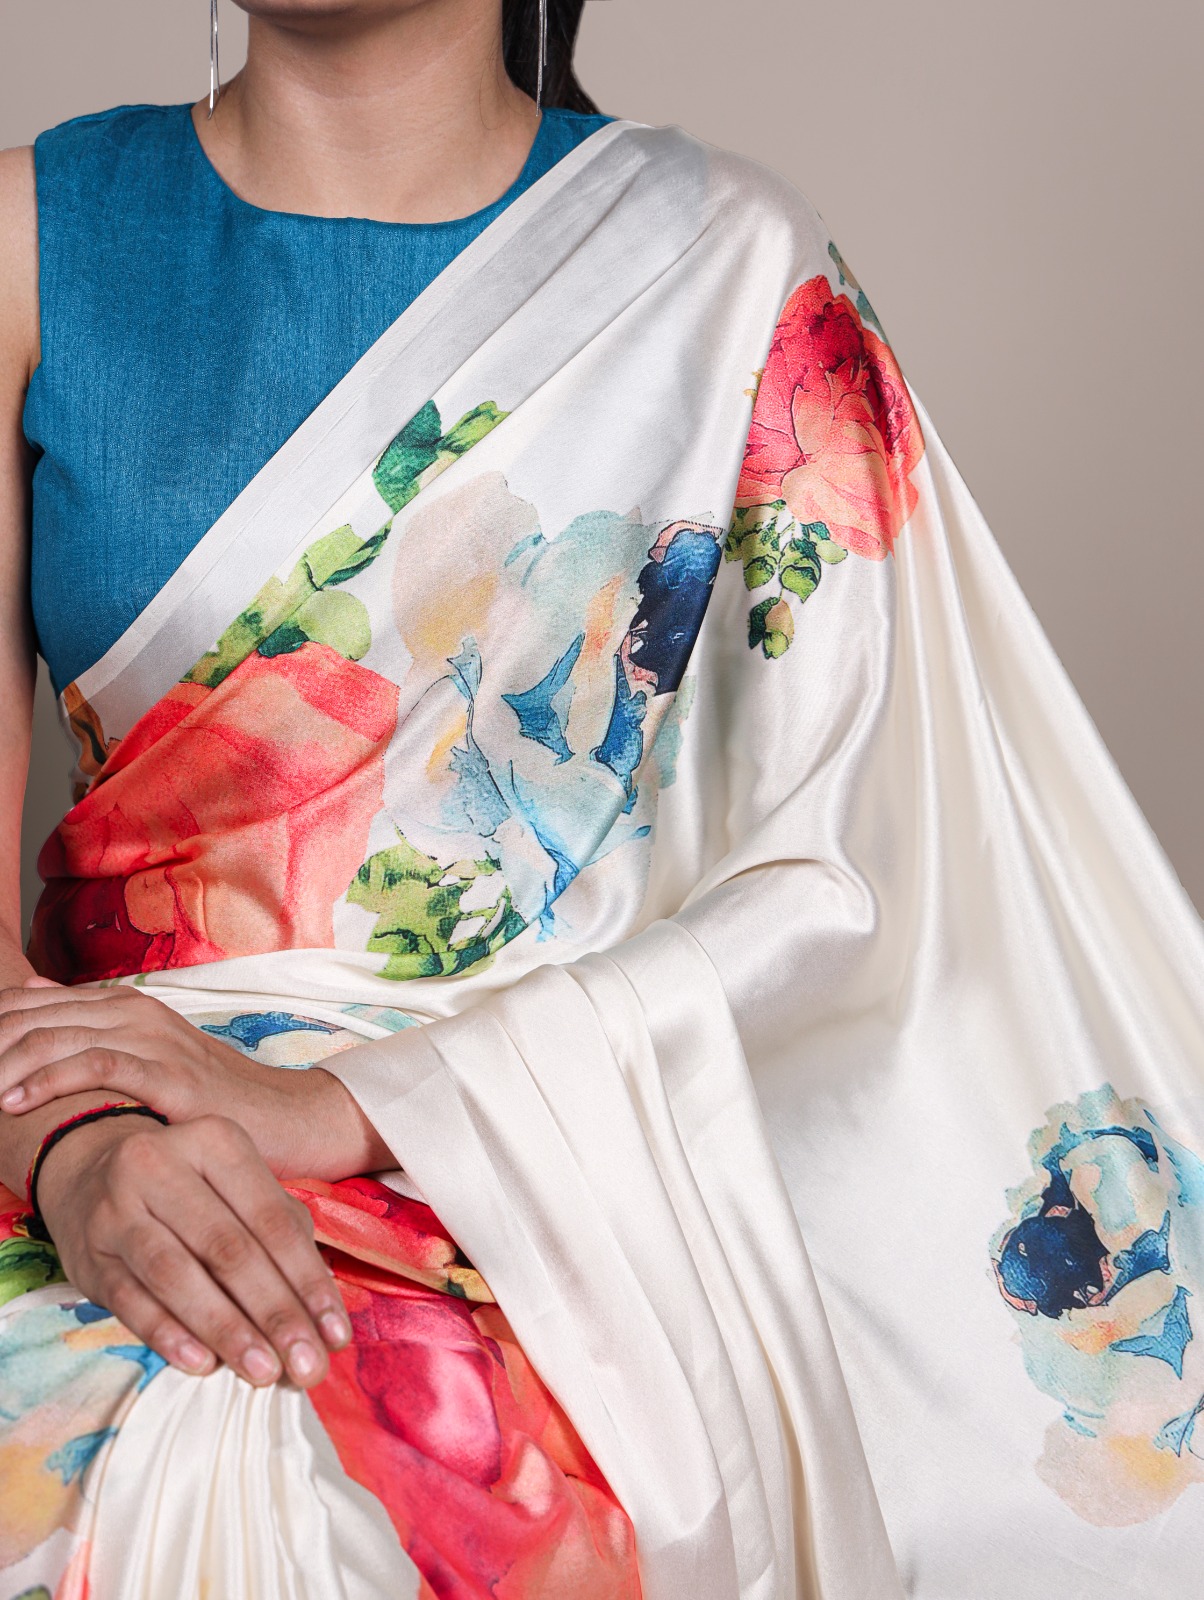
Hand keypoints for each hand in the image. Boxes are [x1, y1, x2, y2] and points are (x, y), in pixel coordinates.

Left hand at [0, 984, 384, 1179]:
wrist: (285, 1117)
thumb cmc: (211, 1100)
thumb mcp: (149, 1059)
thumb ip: (93, 1030)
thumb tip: (34, 995)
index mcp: (125, 1006)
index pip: (33, 1005)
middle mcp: (136, 1013)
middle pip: (35, 1017)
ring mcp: (154, 1039)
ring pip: (56, 1037)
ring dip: (4, 1064)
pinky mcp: (170, 1074)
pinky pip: (96, 1065)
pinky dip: (47, 1079)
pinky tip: (14, 1100)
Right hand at [36, 1109, 351, 1387]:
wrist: (89, 1172)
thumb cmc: (189, 1186)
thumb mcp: (235, 1184)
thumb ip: (282, 1230)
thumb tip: (324, 1304)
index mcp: (215, 1141)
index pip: (272, 1220)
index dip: (308, 1280)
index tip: (336, 1334)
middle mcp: (161, 1166)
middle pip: (229, 1250)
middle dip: (275, 1313)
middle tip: (307, 1366)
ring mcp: (117, 1210)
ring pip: (178, 1276)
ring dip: (226, 1330)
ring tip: (264, 1372)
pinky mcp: (89, 1255)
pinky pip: (131, 1301)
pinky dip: (169, 1335)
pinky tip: (203, 1364)